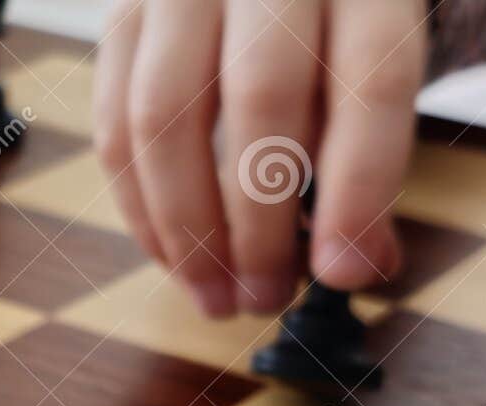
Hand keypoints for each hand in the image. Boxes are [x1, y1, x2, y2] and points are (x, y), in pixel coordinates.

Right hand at [92, 0, 427, 316]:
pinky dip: (140, 209)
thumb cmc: (322, 19)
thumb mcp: (370, 59)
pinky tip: (171, 256)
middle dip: (258, 224)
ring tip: (214, 295)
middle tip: (264, 297)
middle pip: (262, 98)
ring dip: (186, 232)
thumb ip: (368, 152)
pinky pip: (114, 126)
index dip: (357, 189)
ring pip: (166, 118)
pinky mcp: (123, 16)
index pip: (370, 81)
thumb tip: (358, 265)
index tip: (342, 274)